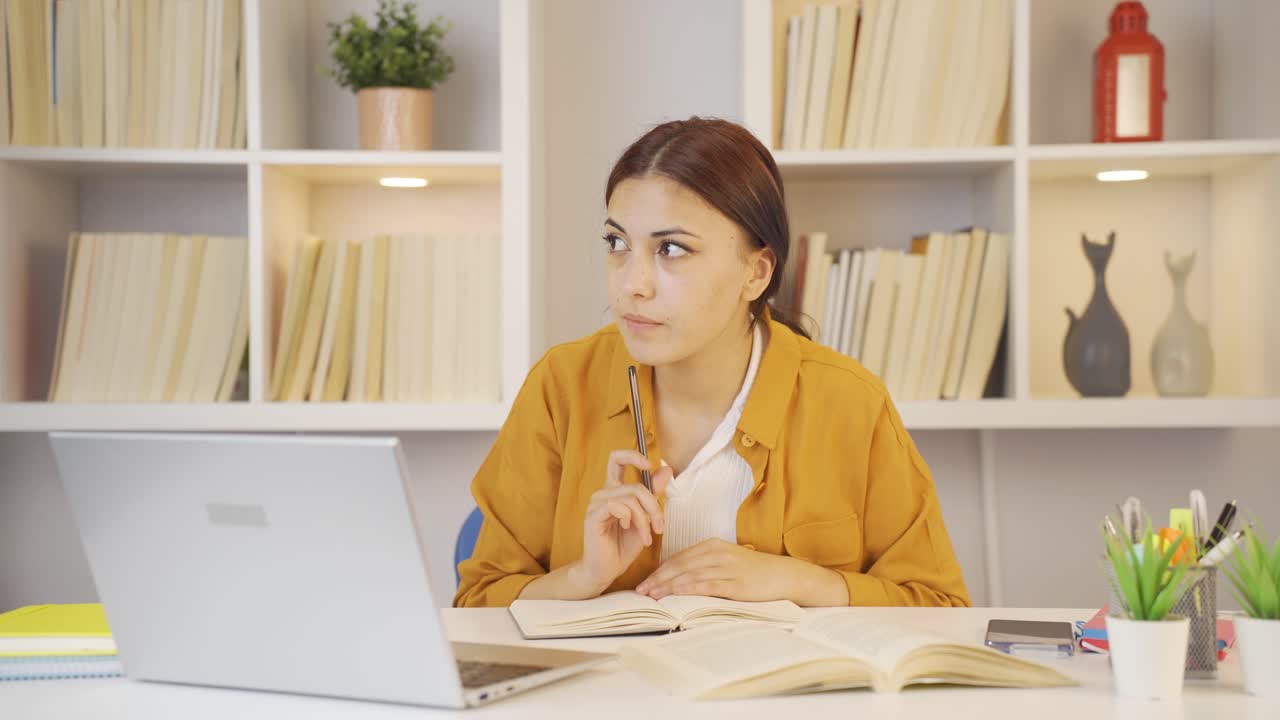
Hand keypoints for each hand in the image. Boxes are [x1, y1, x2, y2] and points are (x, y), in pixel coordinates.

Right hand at [575, 449, 672, 595]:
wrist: (606, 570)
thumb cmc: (623, 546)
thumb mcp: (645, 519)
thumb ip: (653, 494)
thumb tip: (666, 469)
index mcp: (614, 491)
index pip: (617, 460)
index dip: (632, 455)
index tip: (648, 464)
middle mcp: (603, 494)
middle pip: (636, 486)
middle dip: (654, 507)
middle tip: (659, 527)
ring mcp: (596, 504)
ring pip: (631, 498)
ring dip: (645, 519)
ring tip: (646, 537)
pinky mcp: (593, 516)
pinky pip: (619, 507)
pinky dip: (631, 519)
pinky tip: (628, 530)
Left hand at [635, 539, 848, 605]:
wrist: (786, 576)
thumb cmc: (756, 573)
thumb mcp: (728, 562)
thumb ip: (706, 566)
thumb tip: (681, 579)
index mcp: (712, 545)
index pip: (678, 558)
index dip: (659, 570)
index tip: (644, 582)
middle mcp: (716, 553)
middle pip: (679, 565)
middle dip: (657, 579)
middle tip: (640, 591)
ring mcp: (726, 566)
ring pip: (688, 574)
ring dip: (667, 585)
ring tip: (651, 596)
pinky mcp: (734, 581)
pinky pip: (706, 584)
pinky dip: (687, 588)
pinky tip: (674, 593)